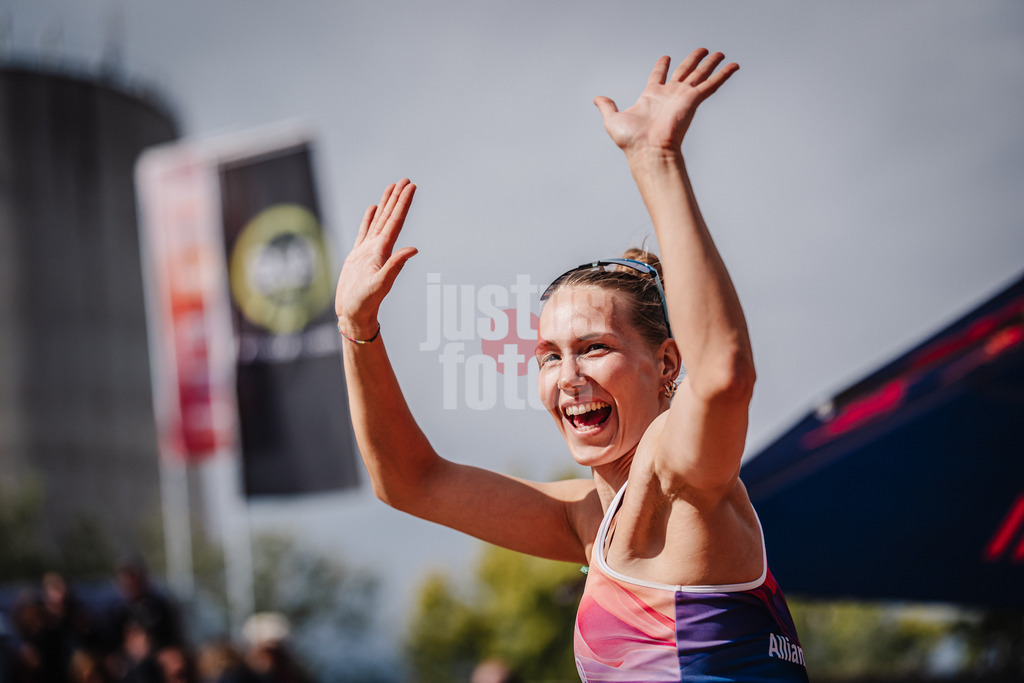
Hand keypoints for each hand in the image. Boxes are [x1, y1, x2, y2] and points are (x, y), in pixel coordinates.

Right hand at [334, 179, 417, 337]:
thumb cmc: (365, 302)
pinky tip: (372, 208)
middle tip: (405, 179)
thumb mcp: (381, 284)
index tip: (411, 186)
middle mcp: (378, 248)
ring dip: (386, 203)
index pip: (396, 221)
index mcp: (383, 251)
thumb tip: (414, 249)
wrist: (354, 314)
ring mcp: (368, 251)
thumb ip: (395, 266)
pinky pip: (364, 231)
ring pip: (378, 220)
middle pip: (389, 217)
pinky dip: (368, 218)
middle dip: (397, 198)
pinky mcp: (357, 256)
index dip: (403, 203)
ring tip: (391, 186)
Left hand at [594, 49, 737, 154]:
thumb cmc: (631, 141)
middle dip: (693, 60)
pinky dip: (723, 75)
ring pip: (700, 74)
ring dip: (710, 64)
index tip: (666, 57)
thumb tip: (597, 99)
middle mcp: (669, 95)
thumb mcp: (612, 119)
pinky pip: (711, 84)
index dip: (662, 65)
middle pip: (684, 71)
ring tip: (720, 54)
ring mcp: (682, 97)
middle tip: (703, 50)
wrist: (647, 150)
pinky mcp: (693, 100)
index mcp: (651, 96)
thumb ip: (607, 106)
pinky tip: (733, 66)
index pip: (659, 76)